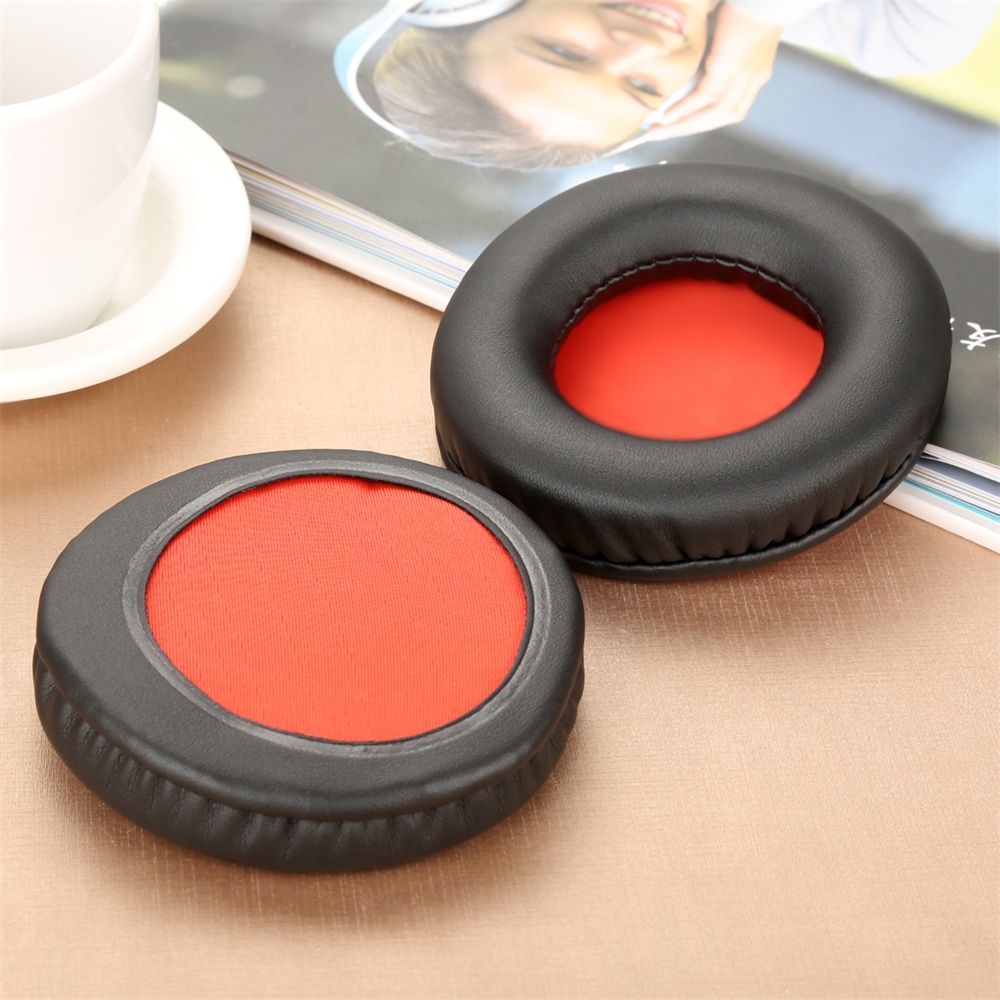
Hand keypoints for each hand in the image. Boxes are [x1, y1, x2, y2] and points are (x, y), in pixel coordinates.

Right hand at [645, 4, 782, 139]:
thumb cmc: (749, 5)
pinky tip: (668, 116)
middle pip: (720, 117)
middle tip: (662, 134)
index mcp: (755, 74)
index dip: (703, 121)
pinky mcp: (731, 66)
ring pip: (713, 114)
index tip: (680, 125)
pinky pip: (705, 97)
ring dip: (684, 125)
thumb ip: (719, 53)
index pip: (728, 109)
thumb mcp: (734, 35)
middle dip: (688, 129)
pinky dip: (685, 109)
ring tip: (661, 130)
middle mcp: (752, 80)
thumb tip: (694, 63)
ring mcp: (744, 75)